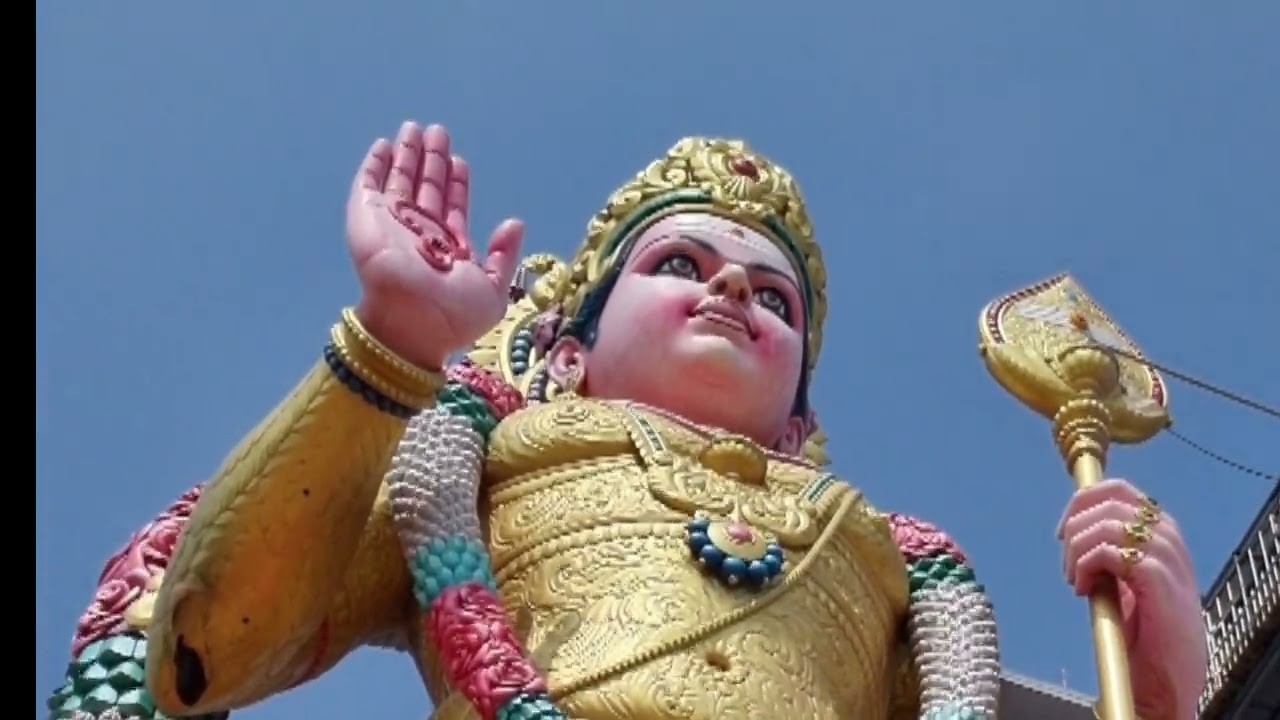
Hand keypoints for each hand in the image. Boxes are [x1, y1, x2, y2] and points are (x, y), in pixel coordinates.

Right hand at [347, 121, 523, 368]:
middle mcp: (419, 235)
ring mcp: (391, 226)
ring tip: (415, 127)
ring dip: (407, 155)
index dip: (455, 184)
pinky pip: (368, 186)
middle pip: (426, 189)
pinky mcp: (366, 220)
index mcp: (448, 251)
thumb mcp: (493, 291)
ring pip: (400, 182)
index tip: (460, 161)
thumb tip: (514, 223)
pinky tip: (384, 146)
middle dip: (432, 161)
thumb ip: (504, 257)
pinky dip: (374, 165)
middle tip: (439, 132)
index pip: (451, 208)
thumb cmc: (454, 316)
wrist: (412, 324)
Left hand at [1058, 478, 1206, 719]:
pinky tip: (1083, 590)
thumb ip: (1110, 545)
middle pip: (1105, 502)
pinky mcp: (1158, 577)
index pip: (1116, 488)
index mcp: (1161, 528)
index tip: (1062, 531)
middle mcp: (1167, 534)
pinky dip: (1084, 567)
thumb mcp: (1127, 574)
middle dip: (1074, 529)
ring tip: (1074, 580)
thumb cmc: (1148, 625)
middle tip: (1067, 566)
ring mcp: (1166, 554)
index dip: (1081, 502)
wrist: (1171, 672)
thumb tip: (1072, 523)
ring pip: (1104, 524)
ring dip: (1076, 551)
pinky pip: (1107, 552)